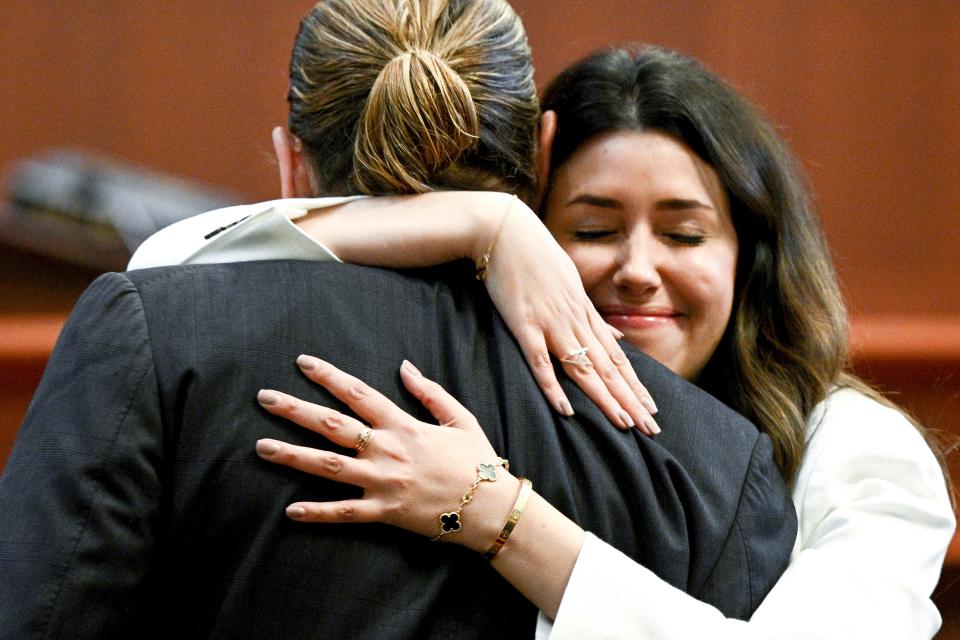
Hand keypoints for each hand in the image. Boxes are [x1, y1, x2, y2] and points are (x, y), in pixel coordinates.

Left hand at [255, 356, 519, 552]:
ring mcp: (382, 482)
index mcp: (403, 425)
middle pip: (332, 426)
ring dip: (292, 456)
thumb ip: (429, 392)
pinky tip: (290, 511)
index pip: (357, 393)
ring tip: (261, 447)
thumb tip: (404, 366)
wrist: (489, 507)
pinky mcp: (383, 512)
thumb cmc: (476, 462)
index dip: (328, 376)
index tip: (302, 363)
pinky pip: (344, 513)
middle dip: (295, 410)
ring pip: (328, 467)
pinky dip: (317, 512)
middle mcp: (386, 450)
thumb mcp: (459, 418)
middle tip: (265, 398)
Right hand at [476, 196, 658, 433]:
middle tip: (651, 428)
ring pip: (583, 368)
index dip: (634, 385)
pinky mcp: (524, 324)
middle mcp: (575, 321)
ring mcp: (550, 323)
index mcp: (585, 313)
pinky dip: (552, 386)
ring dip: (604, 398)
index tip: (651, 409)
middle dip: (630, 400)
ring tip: (624, 423)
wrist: (505, 230)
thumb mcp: (573, 282)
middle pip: (607, 368)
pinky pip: (539, 361)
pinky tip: (565, 409)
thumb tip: (617, 337)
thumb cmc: (536, 256)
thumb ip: (593, 315)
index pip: (616, 357)